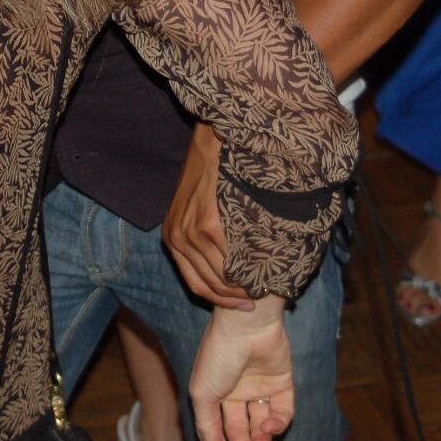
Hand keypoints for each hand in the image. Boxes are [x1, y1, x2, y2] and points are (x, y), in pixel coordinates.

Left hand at [164, 123, 253, 310]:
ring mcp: (189, 232)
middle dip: (237, 297)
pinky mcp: (205, 224)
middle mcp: (176, 238)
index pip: (196, 284)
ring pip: (221, 276)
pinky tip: (263, 266)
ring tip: (268, 282)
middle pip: (208, 285)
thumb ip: (209, 234)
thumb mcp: (199, 205)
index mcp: (173, 237)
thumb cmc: (214, 169)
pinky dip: (246, 268)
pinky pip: (228, 260)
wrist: (212, 136)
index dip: (222, 299)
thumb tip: (233, 263)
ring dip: (245, 285)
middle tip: (263, 293)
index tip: (246, 304)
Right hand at [190, 300, 293, 440]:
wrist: (246, 327)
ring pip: (262, 423)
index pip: (218, 427)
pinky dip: (278, 423)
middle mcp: (238, 391)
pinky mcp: (282, 383)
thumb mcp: (202, 393)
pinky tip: (270, 426)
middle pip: (241, 428)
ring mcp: (261, 387)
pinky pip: (283, 411)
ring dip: (261, 439)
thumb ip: (206, 424)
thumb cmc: (218, 356)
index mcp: (216, 392)